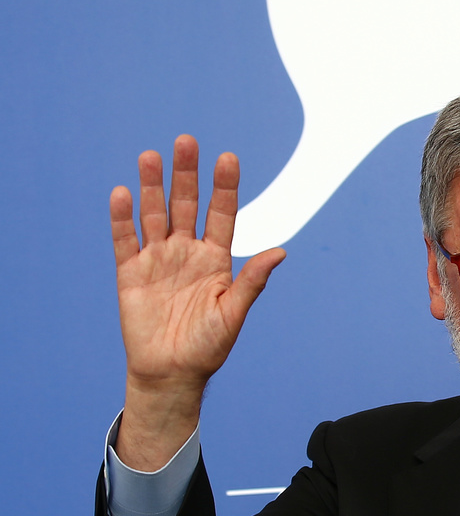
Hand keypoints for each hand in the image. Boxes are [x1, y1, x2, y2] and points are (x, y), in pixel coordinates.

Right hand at [110, 135, 284, 467]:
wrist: (172, 373)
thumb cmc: (209, 346)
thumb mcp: (234, 312)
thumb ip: (252, 281)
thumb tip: (280, 251)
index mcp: (215, 259)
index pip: (221, 214)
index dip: (224, 187)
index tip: (228, 158)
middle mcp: (187, 252)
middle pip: (186, 205)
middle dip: (186, 174)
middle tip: (186, 141)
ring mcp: (158, 260)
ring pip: (154, 214)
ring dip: (151, 186)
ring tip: (151, 156)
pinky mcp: (131, 273)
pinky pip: (125, 240)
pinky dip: (123, 218)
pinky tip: (123, 193)